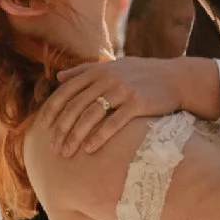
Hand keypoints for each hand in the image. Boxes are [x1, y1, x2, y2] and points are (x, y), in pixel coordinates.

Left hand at [42, 56, 193, 158]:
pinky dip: (99, 136)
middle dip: (62, 128)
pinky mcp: (138, 103)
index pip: (66, 91)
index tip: (43, 128)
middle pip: (76, 106)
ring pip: (91, 115)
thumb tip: (59, 77)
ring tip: (67, 152)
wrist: (176, 78)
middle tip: (54, 148)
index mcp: (98, 70)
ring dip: (76, 135)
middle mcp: (107, 78)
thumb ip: (85, 70)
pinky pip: (114, 122)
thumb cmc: (142, 75)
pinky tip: (89, 150)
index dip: (53, 110)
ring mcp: (123, 90)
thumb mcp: (113, 66)